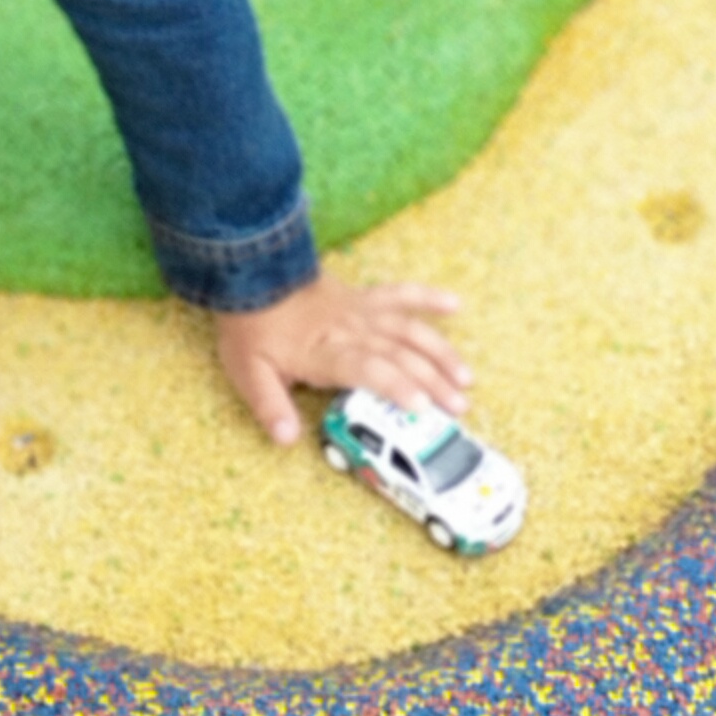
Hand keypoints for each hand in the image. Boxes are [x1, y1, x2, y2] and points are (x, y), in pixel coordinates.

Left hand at [215, 274, 468, 446]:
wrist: (251, 275)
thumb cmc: (251, 328)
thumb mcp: (249, 373)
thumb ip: (270, 406)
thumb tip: (287, 440)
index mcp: (325, 352)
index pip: (368, 369)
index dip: (396, 386)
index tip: (422, 406)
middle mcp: (351, 331)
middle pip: (399, 355)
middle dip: (432, 381)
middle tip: (458, 407)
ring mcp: (361, 312)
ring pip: (409, 330)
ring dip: (440, 354)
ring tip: (466, 379)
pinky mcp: (364, 297)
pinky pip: (401, 294)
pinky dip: (429, 297)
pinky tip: (455, 306)